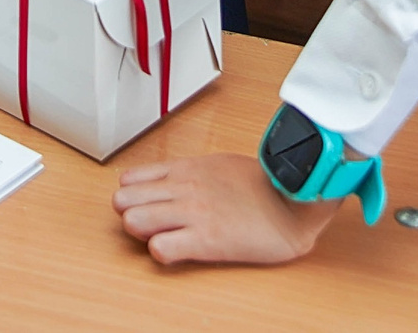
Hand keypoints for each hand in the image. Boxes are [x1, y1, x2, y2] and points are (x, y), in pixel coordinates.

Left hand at [113, 153, 340, 264]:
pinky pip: (160, 248)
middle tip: (148, 224)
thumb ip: (192, 173)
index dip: (131, 196)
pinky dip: (161, 252)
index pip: (131, 179)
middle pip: (123, 200)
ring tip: (160, 236)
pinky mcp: (205, 239)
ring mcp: (192, 213)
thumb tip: (172, 182)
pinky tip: (175, 250)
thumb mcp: (220, 165)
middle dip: (129, 214)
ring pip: (133, 221)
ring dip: (140, 233)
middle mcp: (184, 188)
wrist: (293, 201)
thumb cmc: (263, 185)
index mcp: (187, 168)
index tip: (143, 206)